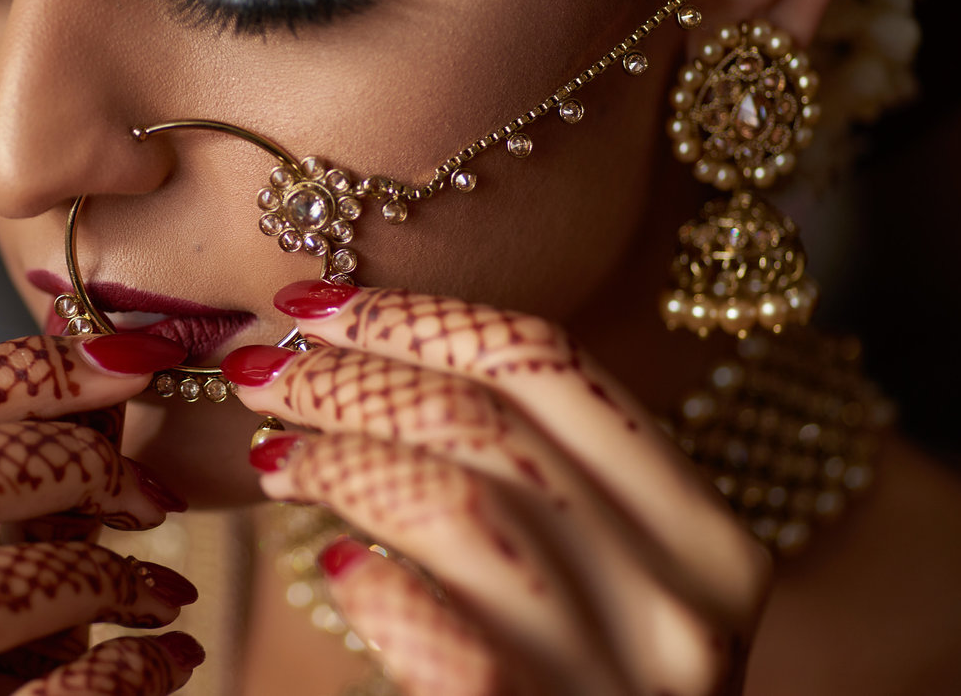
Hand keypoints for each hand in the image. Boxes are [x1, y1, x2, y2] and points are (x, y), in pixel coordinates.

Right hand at [0, 334, 210, 694]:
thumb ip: (13, 526)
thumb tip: (99, 387)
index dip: (4, 372)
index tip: (121, 365)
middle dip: (51, 448)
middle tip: (147, 485)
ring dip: (86, 566)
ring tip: (155, 590)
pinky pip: (19, 682)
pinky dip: (116, 663)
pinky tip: (165, 665)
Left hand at [229, 280, 769, 695]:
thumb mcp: (582, 588)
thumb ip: (516, 483)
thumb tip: (347, 351)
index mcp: (704, 536)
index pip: (550, 364)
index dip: (414, 315)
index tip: (308, 302)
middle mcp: (692, 603)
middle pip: (492, 420)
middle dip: (352, 375)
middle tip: (257, 370)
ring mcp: (630, 680)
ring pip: (464, 503)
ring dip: (343, 457)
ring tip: (272, 453)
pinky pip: (457, 643)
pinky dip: (382, 592)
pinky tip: (332, 570)